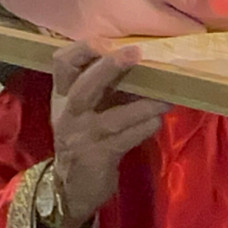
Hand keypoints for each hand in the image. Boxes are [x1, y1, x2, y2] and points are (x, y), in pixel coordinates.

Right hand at [50, 42, 171, 225]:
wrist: (73, 187)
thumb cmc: (86, 137)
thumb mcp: (85, 110)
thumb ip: (104, 86)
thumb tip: (142, 60)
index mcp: (63, 95)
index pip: (61, 64)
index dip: (80, 49)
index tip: (105, 40)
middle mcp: (68, 113)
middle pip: (84, 86)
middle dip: (109, 68)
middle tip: (136, 53)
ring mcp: (81, 137)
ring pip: (112, 117)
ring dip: (143, 105)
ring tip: (166, 99)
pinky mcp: (97, 157)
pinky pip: (124, 139)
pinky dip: (144, 128)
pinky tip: (157, 121)